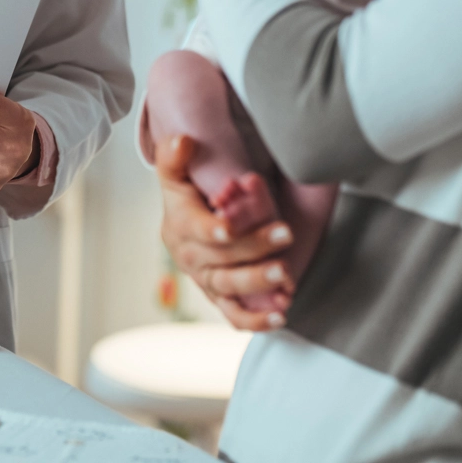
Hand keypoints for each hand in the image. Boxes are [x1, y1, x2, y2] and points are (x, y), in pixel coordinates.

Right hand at [156, 135, 295, 330]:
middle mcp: (189, 257)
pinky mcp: (219, 297)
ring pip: (229, 288)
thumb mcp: (175, 170)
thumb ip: (175, 154)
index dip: (211, 230)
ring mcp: (205, 280)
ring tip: (286, 276)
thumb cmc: (186, 192)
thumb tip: (185, 142)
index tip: (229, 228)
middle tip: (285, 235)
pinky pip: (234, 314)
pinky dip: (255, 320)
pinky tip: (280, 317)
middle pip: (220, 258)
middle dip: (253, 248)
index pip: (195, 230)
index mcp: (179, 225)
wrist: (184, 221)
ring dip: (258, 284)